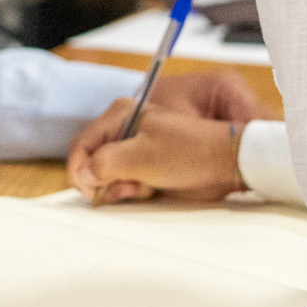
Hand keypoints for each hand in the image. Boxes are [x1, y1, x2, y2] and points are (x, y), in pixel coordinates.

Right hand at [68, 67, 270, 203]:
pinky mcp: (147, 165)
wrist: (226, 162)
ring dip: (120, 187)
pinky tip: (147, 189)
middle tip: (123, 189)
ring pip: (109, 174)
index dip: (80, 170)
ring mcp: (137, 148)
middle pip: (93, 160)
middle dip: (103, 180)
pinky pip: (126, 182)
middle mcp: (126, 129)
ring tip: (142, 187)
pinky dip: (132, 190)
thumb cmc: (189, 152)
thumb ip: (104, 164)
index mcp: (121, 115)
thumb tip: (83, 175)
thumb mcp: (140, 157)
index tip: (89, 191)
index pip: (83, 144)